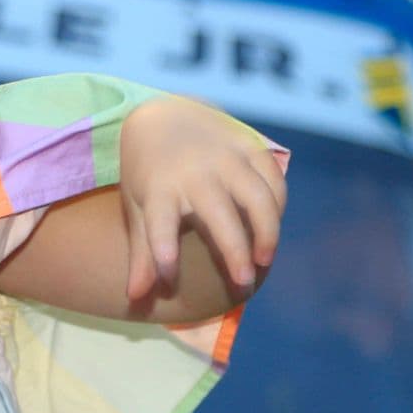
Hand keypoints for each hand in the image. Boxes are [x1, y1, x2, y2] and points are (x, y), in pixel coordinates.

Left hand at [119, 95, 286, 302]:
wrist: (164, 115)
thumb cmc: (149, 174)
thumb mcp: (138, 207)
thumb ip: (142, 253)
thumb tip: (135, 297)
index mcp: (158, 188)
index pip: (159, 225)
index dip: (162, 253)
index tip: (168, 281)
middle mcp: (193, 172)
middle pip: (219, 215)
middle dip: (233, 251)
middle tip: (243, 284)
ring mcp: (224, 156)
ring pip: (256, 196)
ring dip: (266, 230)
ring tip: (264, 260)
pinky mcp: (248, 144)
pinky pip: (272, 176)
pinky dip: (278, 203)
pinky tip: (273, 226)